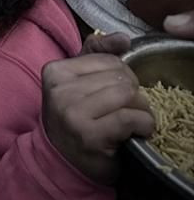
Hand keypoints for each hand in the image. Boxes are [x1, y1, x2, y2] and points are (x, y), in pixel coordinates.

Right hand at [41, 42, 153, 185]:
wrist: (61, 161)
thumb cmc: (73, 118)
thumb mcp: (77, 82)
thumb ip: (97, 54)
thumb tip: (123, 38)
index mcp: (55, 71)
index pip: (108, 60)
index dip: (121, 77)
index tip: (112, 95)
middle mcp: (60, 90)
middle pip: (121, 77)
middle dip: (133, 94)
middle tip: (124, 110)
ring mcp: (73, 112)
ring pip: (128, 95)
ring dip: (140, 110)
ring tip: (130, 121)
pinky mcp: (90, 134)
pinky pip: (131, 117)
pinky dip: (143, 125)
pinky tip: (136, 132)